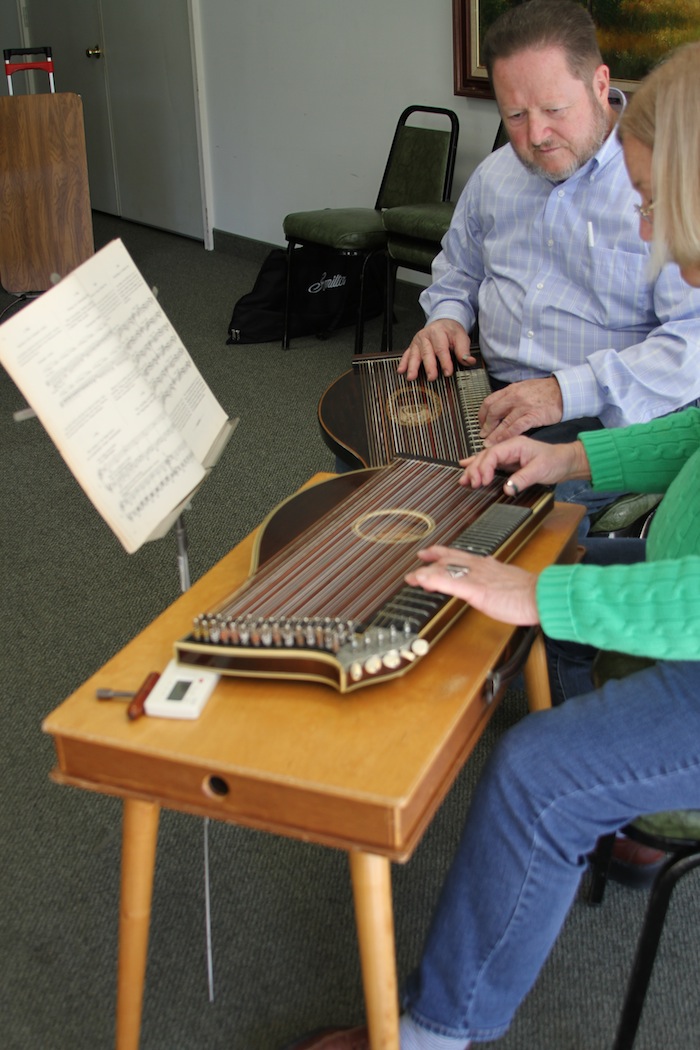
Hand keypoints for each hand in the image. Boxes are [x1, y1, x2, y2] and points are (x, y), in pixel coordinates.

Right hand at [397, 319, 475, 380]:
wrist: (443, 321)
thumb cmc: (451, 331)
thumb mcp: (461, 337)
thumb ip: (463, 350)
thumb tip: (469, 361)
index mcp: (439, 332)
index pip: (442, 348)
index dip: (445, 361)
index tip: (448, 372)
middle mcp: (426, 336)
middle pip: (427, 352)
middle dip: (429, 366)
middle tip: (431, 377)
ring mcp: (418, 341)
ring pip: (414, 354)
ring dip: (412, 366)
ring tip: (411, 377)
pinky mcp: (412, 346)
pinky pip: (406, 354)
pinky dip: (403, 363)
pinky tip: (401, 371)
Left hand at [405, 546, 539, 625]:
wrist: (539, 595)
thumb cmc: (529, 594)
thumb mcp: (508, 583)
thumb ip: (496, 582)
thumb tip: (492, 587)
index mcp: (487, 566)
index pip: (462, 556)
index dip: (445, 554)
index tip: (433, 553)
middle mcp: (478, 567)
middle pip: (450, 559)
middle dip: (432, 558)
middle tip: (419, 557)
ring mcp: (475, 577)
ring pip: (445, 569)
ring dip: (426, 572)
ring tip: (411, 576)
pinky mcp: (474, 589)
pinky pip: (448, 582)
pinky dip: (431, 580)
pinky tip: (419, 580)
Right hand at [460, 436, 589, 494]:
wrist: (565, 461)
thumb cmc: (555, 461)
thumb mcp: (540, 470)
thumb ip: (523, 479)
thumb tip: (508, 489)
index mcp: (515, 445)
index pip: (493, 454)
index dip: (485, 467)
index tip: (483, 481)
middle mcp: (509, 447)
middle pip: (485, 456)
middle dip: (475, 470)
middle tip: (471, 484)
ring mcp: (507, 454)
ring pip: (484, 460)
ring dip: (473, 469)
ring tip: (463, 480)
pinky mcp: (507, 462)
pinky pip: (489, 463)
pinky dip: (477, 465)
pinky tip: (465, 465)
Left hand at [479, 377, 563, 442]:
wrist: (564, 391)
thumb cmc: (545, 391)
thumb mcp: (524, 388)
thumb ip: (511, 397)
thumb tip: (499, 407)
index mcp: (511, 390)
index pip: (489, 402)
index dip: (482, 415)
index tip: (481, 423)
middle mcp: (515, 397)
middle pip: (493, 412)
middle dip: (485, 426)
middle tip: (482, 435)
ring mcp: (524, 406)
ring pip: (503, 422)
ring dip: (493, 434)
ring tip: (488, 443)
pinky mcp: (533, 415)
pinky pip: (516, 427)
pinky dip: (506, 436)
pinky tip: (502, 442)